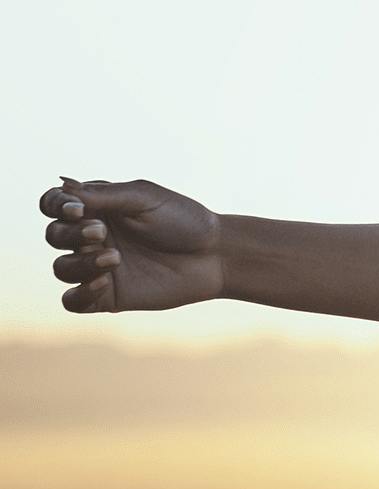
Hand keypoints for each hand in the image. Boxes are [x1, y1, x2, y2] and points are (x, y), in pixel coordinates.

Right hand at [39, 178, 222, 313]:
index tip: (77, 209)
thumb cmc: (183, 220)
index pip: (55, 204)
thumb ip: (104, 195)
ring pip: (61, 268)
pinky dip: (79, 293)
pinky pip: (72, 301)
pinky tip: (103, 282)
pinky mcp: (107, 295)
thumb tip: (64, 187)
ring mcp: (97, 267)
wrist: (214, 255)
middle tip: (101, 232)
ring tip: (114, 258)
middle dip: (69, 234)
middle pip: (54, 235)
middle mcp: (93, 237)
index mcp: (99, 208)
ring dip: (79, 263)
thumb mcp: (145, 198)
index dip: (55, 205)